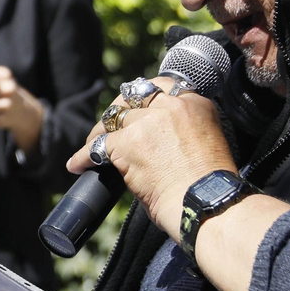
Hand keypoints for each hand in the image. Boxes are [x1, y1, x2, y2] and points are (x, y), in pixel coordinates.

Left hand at [66, 84, 235, 240]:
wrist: (207, 203)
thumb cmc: (211, 187)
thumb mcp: (208, 142)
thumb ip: (185, 129)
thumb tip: (160, 139)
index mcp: (196, 105)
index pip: (164, 87)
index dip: (146, 98)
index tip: (139, 107)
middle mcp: (172, 107)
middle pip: (135, 96)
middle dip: (121, 107)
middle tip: (112, 122)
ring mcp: (147, 122)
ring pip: (114, 117)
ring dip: (102, 131)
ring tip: (94, 143)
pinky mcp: (127, 141)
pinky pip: (98, 145)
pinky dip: (84, 156)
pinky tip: (78, 164)